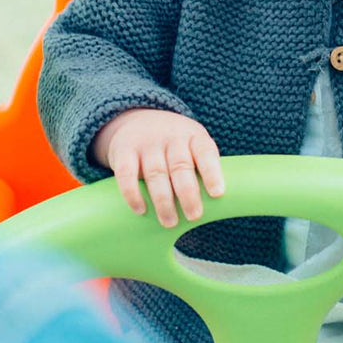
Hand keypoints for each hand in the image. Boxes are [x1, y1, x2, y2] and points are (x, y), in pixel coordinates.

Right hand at [91, 109, 224, 227]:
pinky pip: (127, 173)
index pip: (205, 152)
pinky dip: (133, 193)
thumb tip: (216, 207)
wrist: (135, 120)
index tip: (217, 194)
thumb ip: (201, 169)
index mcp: (193, 137)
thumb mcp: (191, 146)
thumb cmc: (174, 145)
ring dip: (163, 200)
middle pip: (181, 166)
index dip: (212, 172)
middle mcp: (171, 138)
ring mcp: (147, 143)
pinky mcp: (124, 151)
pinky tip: (141, 209)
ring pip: (156, 173)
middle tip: (194, 216)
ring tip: (170, 222)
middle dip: (188, 193)